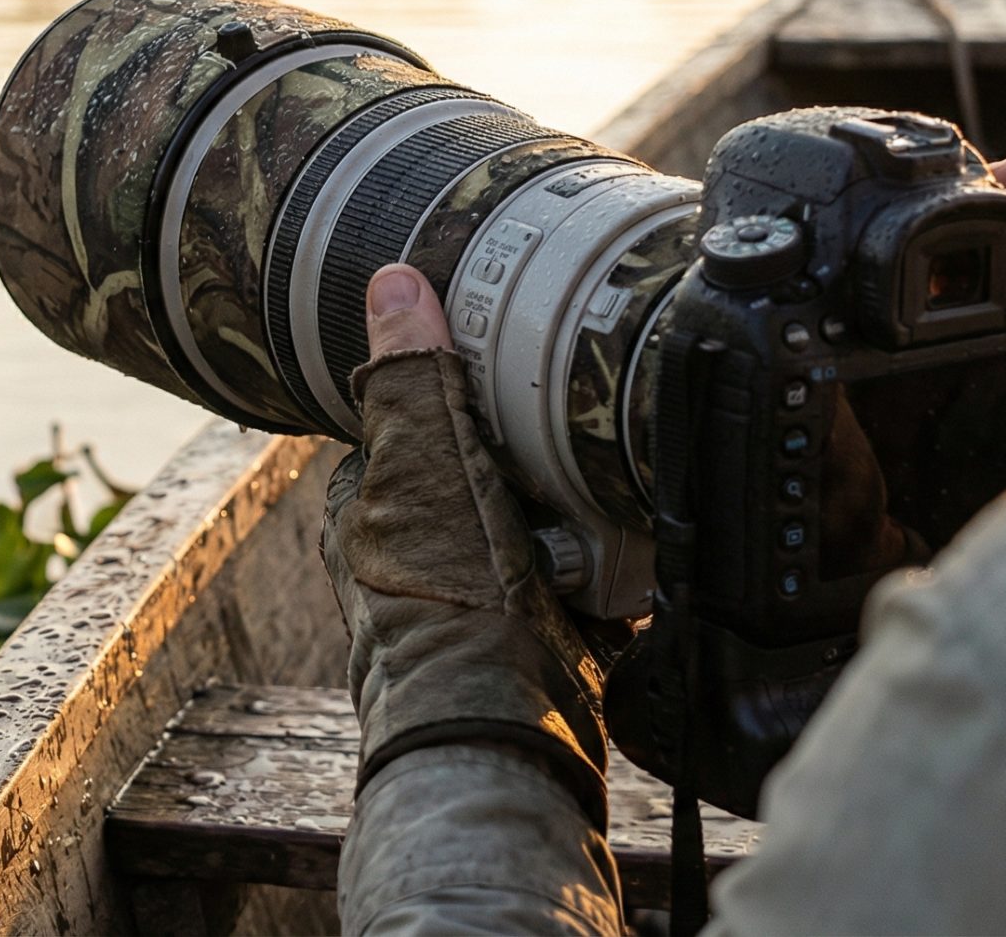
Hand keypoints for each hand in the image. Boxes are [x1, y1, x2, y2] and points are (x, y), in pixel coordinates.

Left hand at [320, 263, 610, 810]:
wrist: (498, 724)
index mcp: (369, 506)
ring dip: (575, 497)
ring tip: (609, 463)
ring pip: (539, 515)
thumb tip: (393, 282)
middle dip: (526, 442)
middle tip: (572, 409)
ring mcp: (480, 593)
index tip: (506, 350)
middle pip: (483, 462)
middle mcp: (415, 550)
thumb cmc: (440, 594)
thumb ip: (411, 377)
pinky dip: (612, 555)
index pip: (414, 416)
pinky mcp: (544, 630)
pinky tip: (636, 532)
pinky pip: (586, 572)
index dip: (459, 383)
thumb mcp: (420, 461)